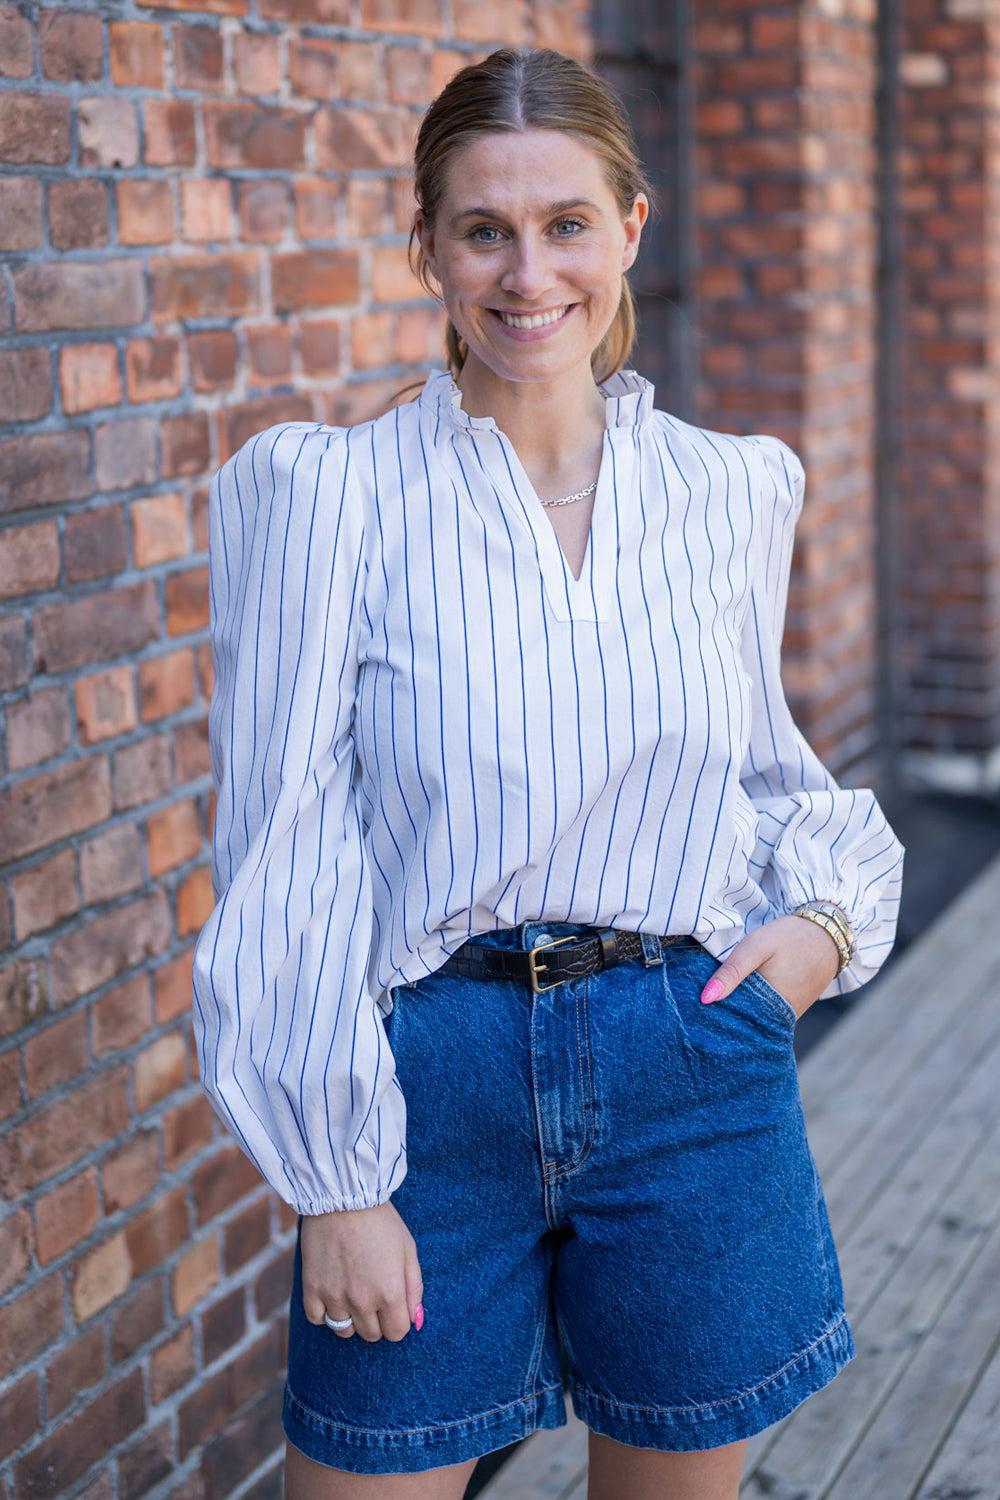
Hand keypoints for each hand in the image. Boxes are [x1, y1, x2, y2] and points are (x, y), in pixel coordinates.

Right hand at [300, 1199, 424, 1342]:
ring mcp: (335, 1296)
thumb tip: (415, 1320)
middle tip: (372, 1292)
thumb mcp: (408, 1249)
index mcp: (390, 1292)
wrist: (344, 1197)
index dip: (397, 1321)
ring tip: (352, 1290)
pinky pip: (318, 1319)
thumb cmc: (380, 1221)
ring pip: (343, 1331)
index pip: (396, 1333)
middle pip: (371, 1335)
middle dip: (376, 1319)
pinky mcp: (312, 1289)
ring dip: (350, 1317)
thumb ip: (415, 1288)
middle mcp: (362, 1301)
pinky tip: (333, 1291)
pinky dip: (325, 1311)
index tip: (393, 1305)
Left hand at [700, 914, 841, 1019]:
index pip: (731, 1021)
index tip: (693, 1010)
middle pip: (742, 1023)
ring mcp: (787, 1016)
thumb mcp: (755, 948)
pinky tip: (738, 997)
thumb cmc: (790, 938)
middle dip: (722, 1015)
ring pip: (754, 1020)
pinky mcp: (791, 1010)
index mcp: (768, 1006)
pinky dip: (752, 1007)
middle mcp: (779, 1018)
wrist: (829, 935)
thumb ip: (732, 972)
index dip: (711, 1015)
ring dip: (737, 1011)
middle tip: (699, 1006)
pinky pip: (765, 1014)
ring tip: (715, 1001)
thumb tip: (706, 999)